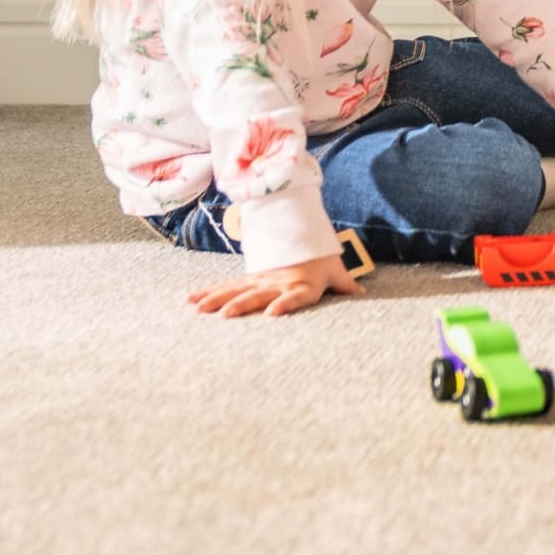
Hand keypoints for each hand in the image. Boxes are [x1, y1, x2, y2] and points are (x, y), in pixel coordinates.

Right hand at [187, 253, 364, 318]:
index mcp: (302, 285)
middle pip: (258, 294)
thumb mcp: (336, 272)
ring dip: (217, 299)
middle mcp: (278, 283)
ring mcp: (261, 281)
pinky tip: (190, 300)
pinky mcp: (249, 280)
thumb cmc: (322, 262)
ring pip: (237, 290)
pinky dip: (208, 292)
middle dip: (241, 304)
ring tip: (198, 310)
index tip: (273, 313)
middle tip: (223, 316)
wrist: (304, 238)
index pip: (294, 295)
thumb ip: (346, 284)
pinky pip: (227, 286)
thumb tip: (363, 293)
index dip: (285, 303)